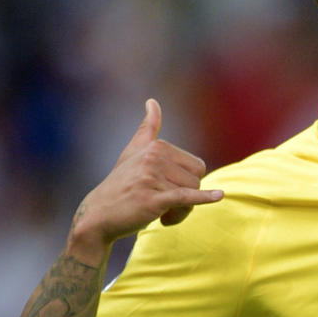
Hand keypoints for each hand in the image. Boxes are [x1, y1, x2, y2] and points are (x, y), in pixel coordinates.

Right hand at [70, 99, 223, 249]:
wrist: (98, 215)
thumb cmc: (121, 184)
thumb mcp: (133, 152)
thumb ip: (147, 128)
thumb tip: (152, 101)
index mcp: (157, 146)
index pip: (197, 166)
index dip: (188, 183)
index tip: (168, 191)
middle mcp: (154, 157)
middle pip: (197, 179)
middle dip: (188, 197)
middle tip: (166, 206)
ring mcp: (152, 177)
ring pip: (191, 194)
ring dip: (181, 211)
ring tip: (160, 213)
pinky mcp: (152, 198)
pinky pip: (185, 197)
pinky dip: (204, 198)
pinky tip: (219, 196)